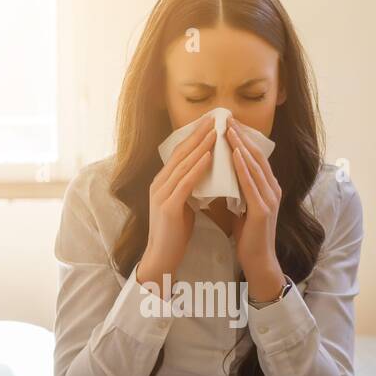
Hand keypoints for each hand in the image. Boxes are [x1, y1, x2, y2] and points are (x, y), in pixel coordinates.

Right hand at [137, 115, 215, 286]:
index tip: (211, 122)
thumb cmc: (175, 234)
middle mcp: (159, 184)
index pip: (180, 153)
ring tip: (216, 131)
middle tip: (215, 117)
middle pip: (180, 153)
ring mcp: (161, 194)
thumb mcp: (183, 205)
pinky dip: (197, 168)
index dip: (195, 136)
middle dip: (198, 134)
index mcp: (162, 182)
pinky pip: (185, 183)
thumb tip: (205, 174)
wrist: (162, 258)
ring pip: (183, 164)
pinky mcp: (167, 207)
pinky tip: (209, 157)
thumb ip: (189, 188)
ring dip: (201, 146)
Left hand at [227, 119, 286, 300]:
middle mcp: (272, 189)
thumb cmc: (248, 237)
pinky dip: (243, 167)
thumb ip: (237, 190)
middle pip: (256, 156)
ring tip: (229, 129)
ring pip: (254, 166)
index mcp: (267, 188)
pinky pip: (252, 184)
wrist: (258, 262)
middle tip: (226, 117)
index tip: (227, 123)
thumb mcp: (241, 207)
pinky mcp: (263, 210)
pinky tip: (235, 154)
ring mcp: (270, 199)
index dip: (242, 139)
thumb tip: (221, 174)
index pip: (254, 157)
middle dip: (241, 136)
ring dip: (241, 146)